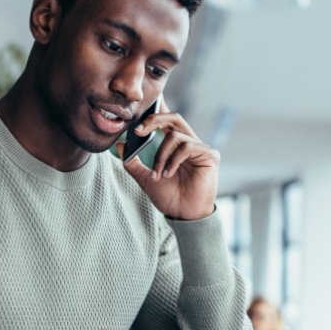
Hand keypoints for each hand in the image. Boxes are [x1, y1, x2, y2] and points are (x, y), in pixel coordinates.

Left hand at [117, 100, 218, 220]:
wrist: (183, 214)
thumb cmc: (169, 197)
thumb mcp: (145, 178)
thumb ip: (133, 162)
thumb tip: (120, 145)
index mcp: (176, 146)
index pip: (167, 121)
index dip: (154, 115)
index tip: (135, 127)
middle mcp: (190, 143)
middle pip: (174, 117)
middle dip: (154, 120)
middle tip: (138, 131)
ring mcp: (201, 148)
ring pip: (175, 136)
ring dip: (160, 155)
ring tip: (158, 174)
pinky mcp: (210, 155)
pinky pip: (187, 146)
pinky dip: (173, 160)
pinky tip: (169, 174)